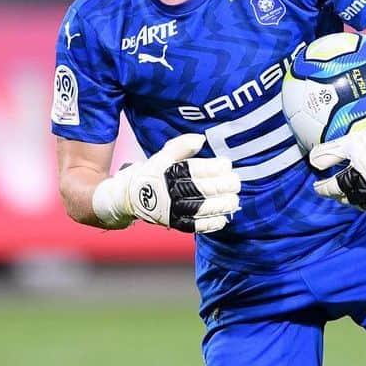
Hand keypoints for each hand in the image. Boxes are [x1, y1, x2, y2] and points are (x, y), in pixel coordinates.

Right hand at [93, 134, 240, 232]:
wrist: (129, 197)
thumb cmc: (153, 172)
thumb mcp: (163, 155)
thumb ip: (181, 146)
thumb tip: (201, 139)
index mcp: (168, 172)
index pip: (196, 169)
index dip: (215, 167)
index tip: (227, 164)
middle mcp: (170, 192)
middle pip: (203, 189)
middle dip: (224, 185)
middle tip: (236, 182)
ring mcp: (171, 210)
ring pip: (201, 208)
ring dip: (221, 205)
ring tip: (234, 200)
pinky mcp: (173, 223)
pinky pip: (194, 226)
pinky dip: (210, 223)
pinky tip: (224, 219)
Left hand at [308, 117, 365, 213]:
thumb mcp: (349, 142)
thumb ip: (329, 154)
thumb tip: (313, 162)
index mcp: (356, 175)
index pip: (334, 188)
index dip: (323, 188)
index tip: (317, 186)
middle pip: (348, 198)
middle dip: (338, 195)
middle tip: (333, 190)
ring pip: (365, 205)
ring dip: (355, 202)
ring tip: (349, 196)